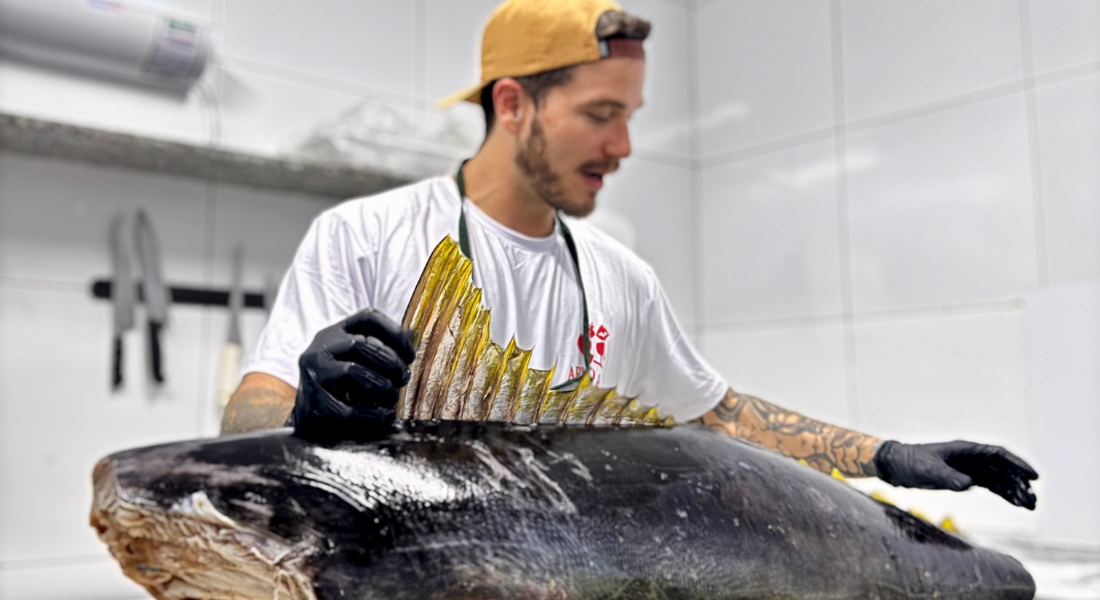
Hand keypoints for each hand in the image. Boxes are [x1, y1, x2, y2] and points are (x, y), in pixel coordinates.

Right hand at [291, 309, 415, 440]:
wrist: (311, 421)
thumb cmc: (343, 386)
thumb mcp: (357, 359)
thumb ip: (380, 347)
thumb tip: (412, 335)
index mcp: (334, 333)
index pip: (368, 317)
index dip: (395, 332)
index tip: (410, 355)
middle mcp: (319, 349)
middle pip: (360, 343)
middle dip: (390, 361)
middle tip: (403, 378)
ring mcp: (312, 376)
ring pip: (351, 371)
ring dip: (381, 385)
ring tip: (392, 396)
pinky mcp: (312, 405)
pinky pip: (346, 409)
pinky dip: (373, 413)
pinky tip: (385, 415)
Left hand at [873, 440, 1038, 509]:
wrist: (897, 467)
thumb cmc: (911, 463)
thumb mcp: (928, 470)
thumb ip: (948, 477)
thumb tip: (969, 485)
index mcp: (966, 450)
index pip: (998, 455)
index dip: (1017, 464)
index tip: (1033, 476)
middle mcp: (971, 458)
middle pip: (1003, 468)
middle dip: (1020, 483)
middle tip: (1033, 499)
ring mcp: (969, 468)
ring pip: (1000, 479)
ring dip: (1015, 491)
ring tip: (1030, 506)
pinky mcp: (965, 479)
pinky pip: (990, 486)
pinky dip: (1004, 494)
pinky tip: (1016, 504)